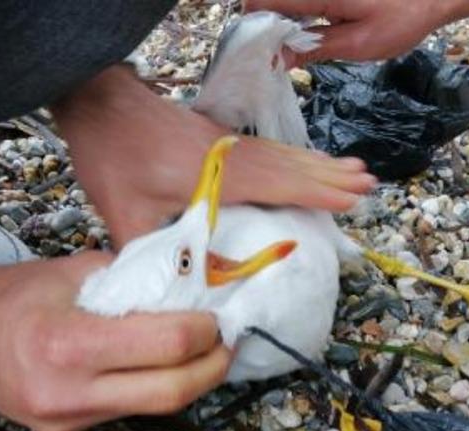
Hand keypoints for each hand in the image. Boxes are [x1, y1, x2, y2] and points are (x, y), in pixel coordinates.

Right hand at [0, 248, 230, 430]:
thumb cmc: (12, 295)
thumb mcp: (76, 271)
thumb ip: (135, 278)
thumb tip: (192, 281)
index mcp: (70, 343)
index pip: (168, 344)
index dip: (207, 329)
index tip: (218, 313)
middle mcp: (70, 393)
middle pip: (173, 392)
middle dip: (214, 366)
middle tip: (227, 342)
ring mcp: (67, 420)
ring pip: (154, 407)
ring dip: (188, 380)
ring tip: (203, 351)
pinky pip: (126, 411)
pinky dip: (152, 388)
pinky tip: (158, 366)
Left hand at [53, 65, 375, 247]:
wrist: (99, 102)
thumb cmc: (112, 156)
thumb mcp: (123, 213)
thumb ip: (152, 252)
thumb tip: (176, 289)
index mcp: (214, 175)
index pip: (278, 184)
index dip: (317, 192)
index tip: (352, 198)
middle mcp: (229, 156)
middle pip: (290, 166)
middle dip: (330, 177)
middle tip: (369, 185)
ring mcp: (225, 143)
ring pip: (282, 155)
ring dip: (318, 164)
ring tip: (354, 171)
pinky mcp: (217, 136)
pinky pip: (267, 150)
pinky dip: (293, 156)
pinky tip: (305, 162)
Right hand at [244, 0, 455, 64]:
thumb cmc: (402, 18)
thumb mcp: (358, 44)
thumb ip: (315, 48)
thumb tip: (278, 60)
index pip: (264, 1)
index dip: (255, 27)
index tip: (260, 53)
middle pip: (270, 0)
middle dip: (267, 27)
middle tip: (278, 57)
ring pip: (284, 1)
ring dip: (283, 23)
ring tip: (293, 49)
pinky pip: (302, 2)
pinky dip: (299, 16)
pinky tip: (310, 34)